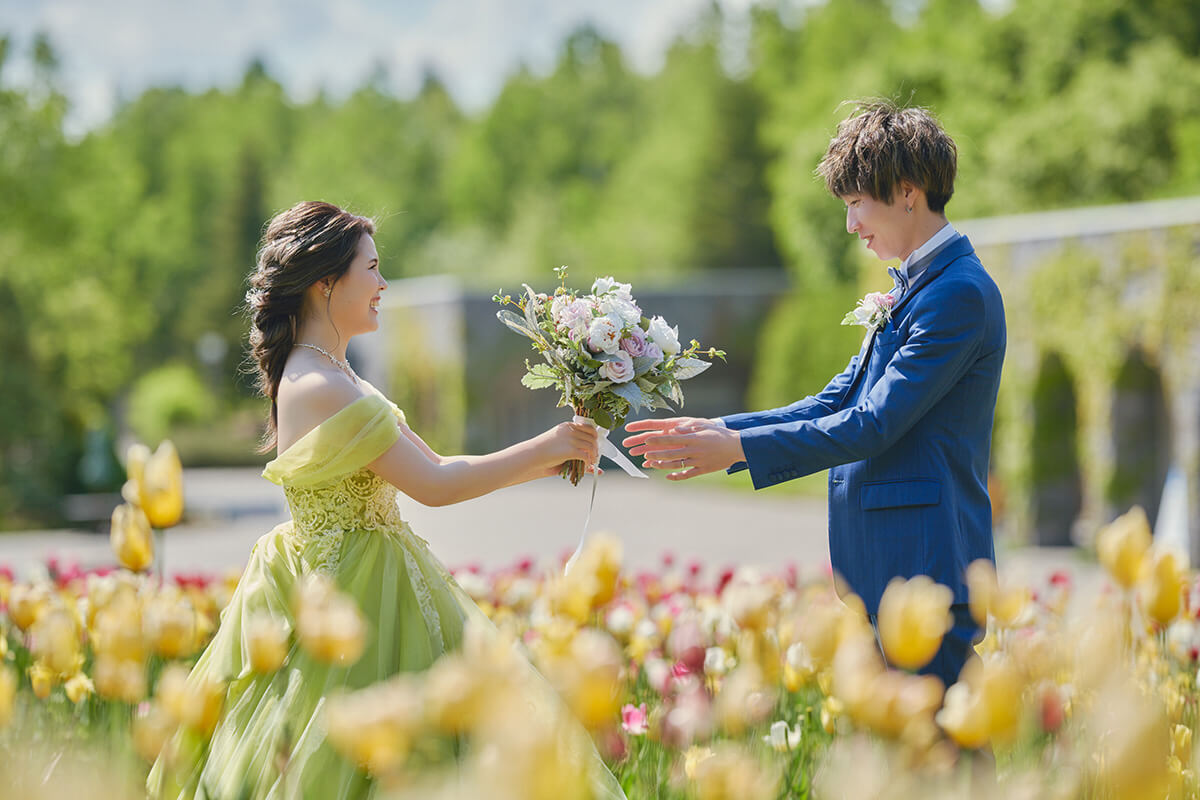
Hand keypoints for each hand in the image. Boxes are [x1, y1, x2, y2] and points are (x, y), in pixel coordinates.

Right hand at [537, 421, 599, 471]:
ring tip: (591, 462)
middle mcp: (571, 430)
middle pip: (592, 437)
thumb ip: (572, 443)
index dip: (594, 437)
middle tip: (594, 456)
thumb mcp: (559, 443)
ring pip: (591, 447)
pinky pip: (586, 456)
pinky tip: (585, 466)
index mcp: (567, 426)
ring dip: (593, 456)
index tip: (594, 445)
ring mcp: (571, 439)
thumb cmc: (543, 450)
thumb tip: (583, 450)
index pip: (588, 427)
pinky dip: (588, 462)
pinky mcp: (570, 450)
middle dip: (595, 448)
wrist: (532, 455)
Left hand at [622, 417, 743, 480]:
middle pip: (671, 453)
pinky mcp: (703, 469)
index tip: (646, 440)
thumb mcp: (704, 426)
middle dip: (656, 454)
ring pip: (677, 465)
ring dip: (663, 465)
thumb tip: (675, 428)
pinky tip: (668, 476)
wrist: (737, 446)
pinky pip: (687, 474)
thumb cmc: (719, 434)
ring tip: (652, 464)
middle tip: (644, 453)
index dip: (658, 440)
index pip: (671, 438)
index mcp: (693, 438)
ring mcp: (698, 461)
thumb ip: (689, 428)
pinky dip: (676, 476)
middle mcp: (694, 450)